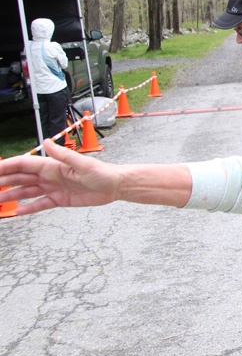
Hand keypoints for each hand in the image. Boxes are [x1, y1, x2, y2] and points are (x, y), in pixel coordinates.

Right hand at [0, 140, 122, 214]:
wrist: (115, 186)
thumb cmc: (102, 172)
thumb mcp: (83, 163)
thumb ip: (64, 155)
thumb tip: (46, 142)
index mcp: (52, 165)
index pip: (23, 164)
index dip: (5, 167)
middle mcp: (49, 176)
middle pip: (20, 179)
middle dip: (3, 182)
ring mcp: (53, 188)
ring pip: (26, 192)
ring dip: (10, 196)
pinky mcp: (60, 199)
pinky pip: (40, 204)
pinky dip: (28, 208)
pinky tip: (16, 212)